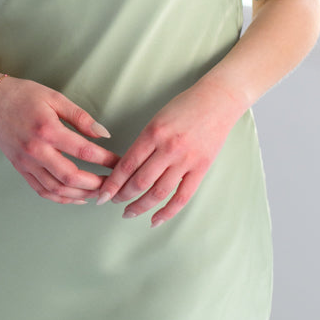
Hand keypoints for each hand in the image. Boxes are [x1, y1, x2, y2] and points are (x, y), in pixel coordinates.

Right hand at [0, 76, 118, 203]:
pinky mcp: (20, 169)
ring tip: (99, 193)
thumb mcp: (55, 98)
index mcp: (47, 129)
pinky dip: (61, 198)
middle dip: (96, 184)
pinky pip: (42, 191)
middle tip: (112, 184)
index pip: (83, 151)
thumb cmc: (24, 95)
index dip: (105, 160)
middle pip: (70, 177)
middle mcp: (36, 150)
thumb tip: (104, 134)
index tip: (120, 163)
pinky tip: (76, 197)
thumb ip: (81, 117)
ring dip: (80, 195)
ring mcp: (26, 163)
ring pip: (56, 189)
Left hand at [96, 84, 235, 225]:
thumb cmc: (185, 106)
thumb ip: (144, 142)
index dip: (112, 184)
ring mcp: (186, 160)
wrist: (218, 100)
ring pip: (158, 192)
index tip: (102, 194)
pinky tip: (155, 220)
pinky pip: (182, 197)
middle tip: (112, 202)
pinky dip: (167, 212)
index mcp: (153, 133)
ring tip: (128, 212)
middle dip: (122, 196)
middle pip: (140, 182)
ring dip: (140, 206)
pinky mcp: (201, 168)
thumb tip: (127, 169)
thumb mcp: (157, 118)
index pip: (127, 165)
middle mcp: (169, 148)